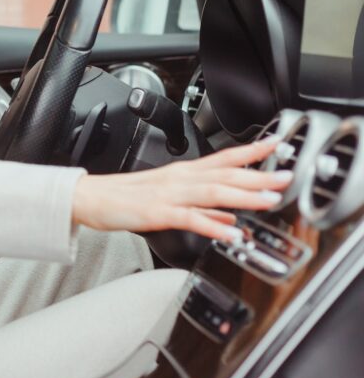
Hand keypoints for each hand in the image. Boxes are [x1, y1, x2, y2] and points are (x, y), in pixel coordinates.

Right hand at [72, 138, 289, 241]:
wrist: (90, 198)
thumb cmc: (124, 197)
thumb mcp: (167, 200)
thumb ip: (202, 209)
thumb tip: (230, 217)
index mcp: (183, 173)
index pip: (224, 158)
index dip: (252, 151)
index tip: (278, 146)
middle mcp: (180, 179)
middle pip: (225, 174)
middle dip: (258, 175)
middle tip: (287, 176)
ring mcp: (169, 195)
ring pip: (213, 192)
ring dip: (244, 195)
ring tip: (269, 199)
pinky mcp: (157, 213)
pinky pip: (190, 219)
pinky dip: (213, 225)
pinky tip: (231, 232)